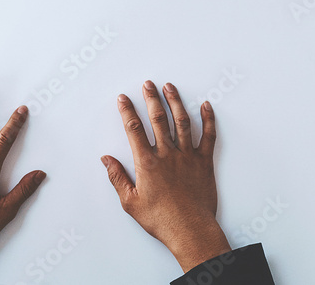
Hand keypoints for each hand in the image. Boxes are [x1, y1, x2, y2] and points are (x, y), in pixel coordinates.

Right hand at [101, 81, 229, 272]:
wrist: (190, 231)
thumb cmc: (161, 220)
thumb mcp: (130, 202)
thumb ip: (118, 178)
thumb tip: (106, 160)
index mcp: (147, 163)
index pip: (134, 129)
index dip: (127, 111)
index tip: (123, 98)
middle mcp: (167, 154)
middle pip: (158, 118)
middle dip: (151, 98)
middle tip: (147, 84)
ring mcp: (187, 156)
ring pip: (182, 121)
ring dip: (175, 101)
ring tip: (169, 87)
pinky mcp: (204, 162)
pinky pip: (208, 136)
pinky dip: (208, 119)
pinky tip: (206, 105)